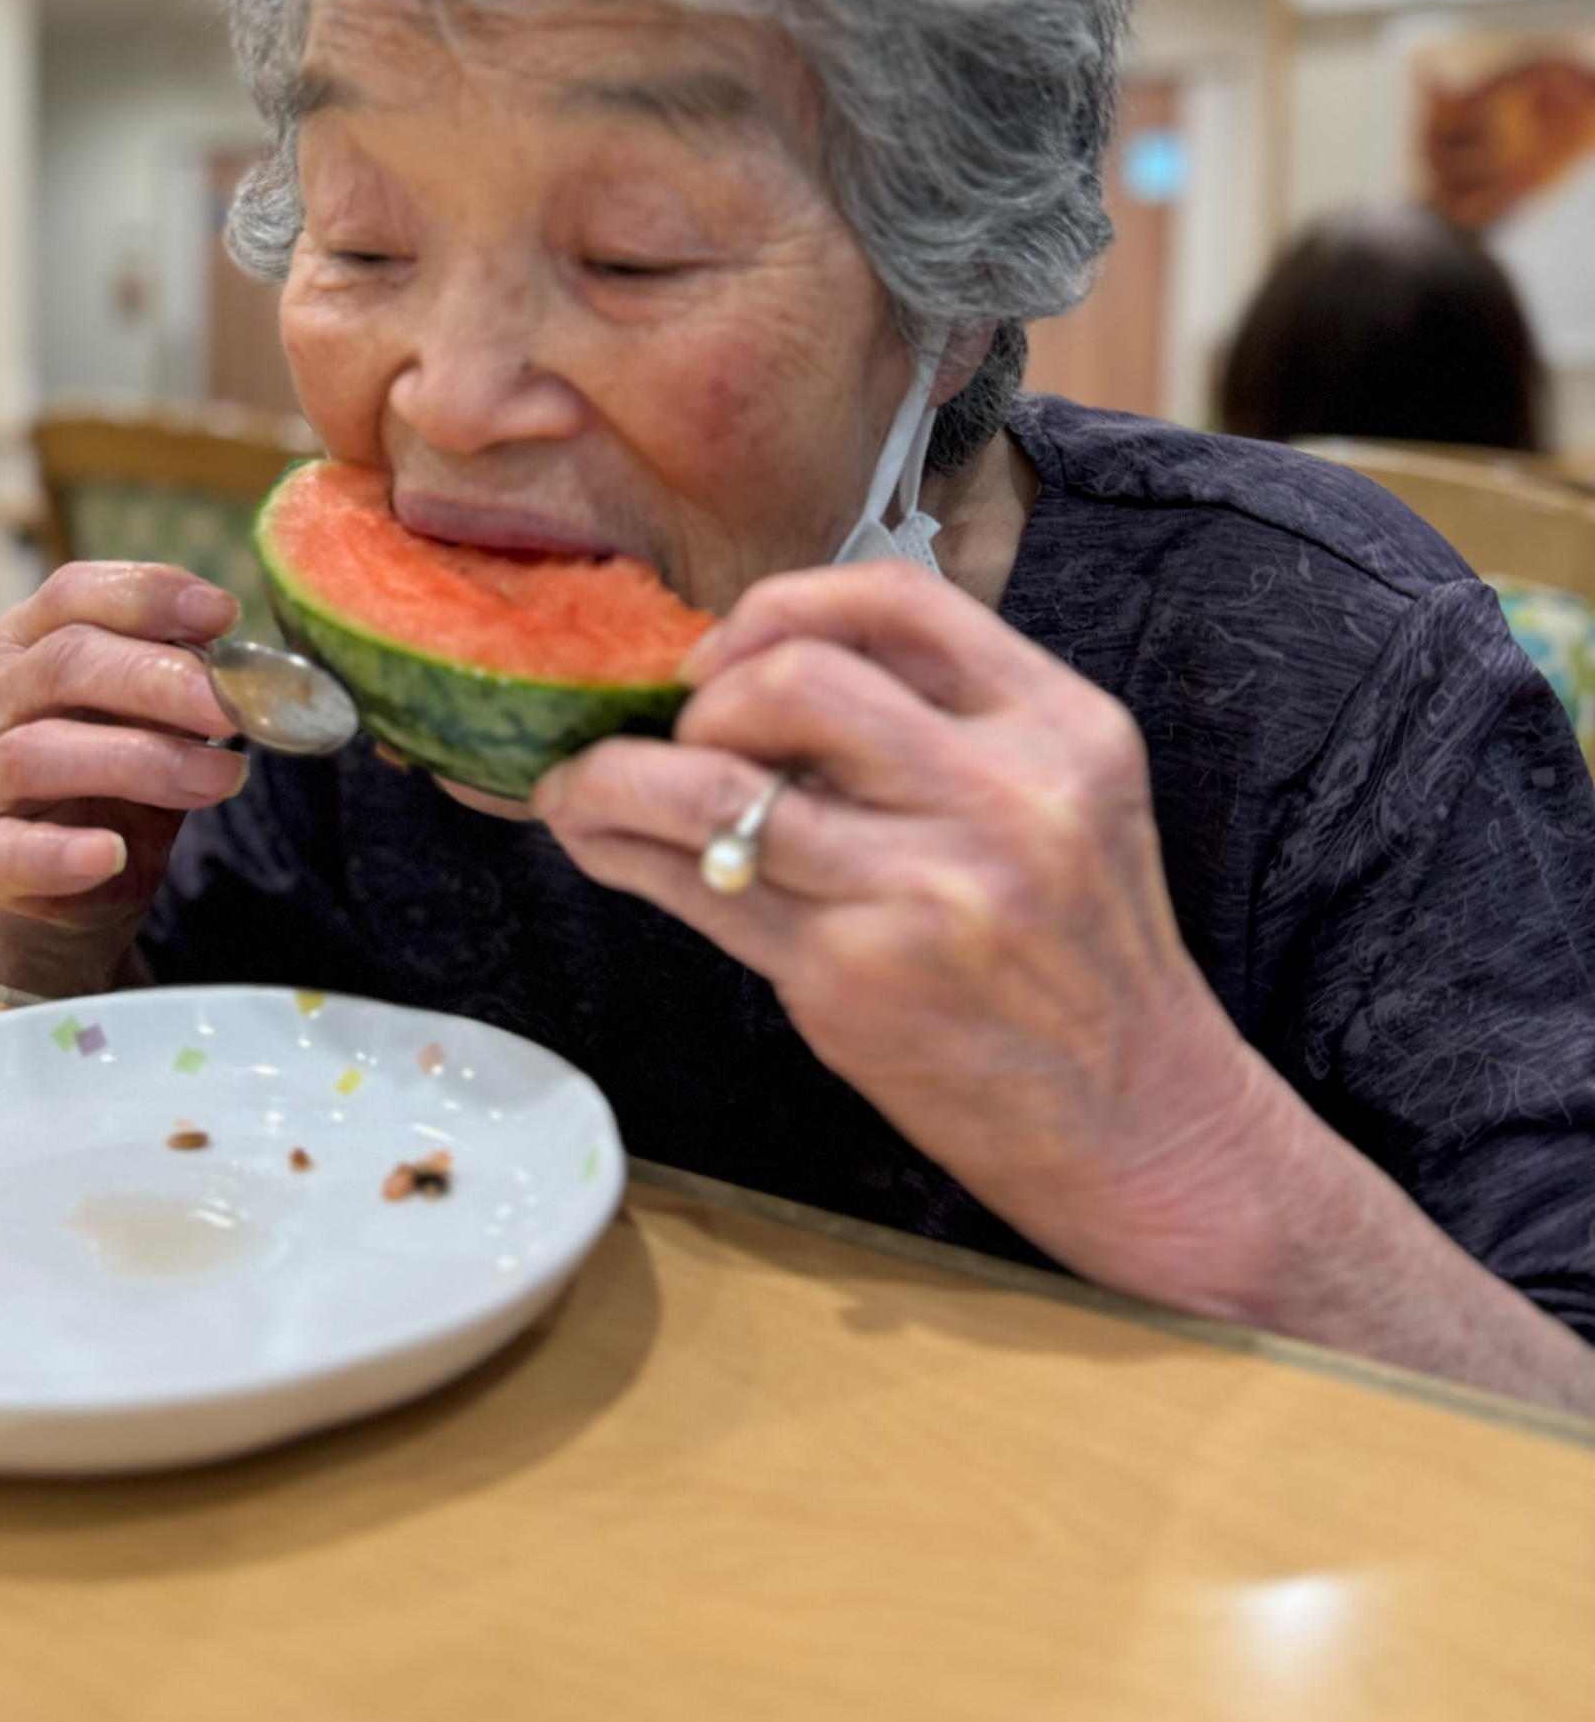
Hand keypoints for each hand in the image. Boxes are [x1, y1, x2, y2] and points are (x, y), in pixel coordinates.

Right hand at [0, 563, 248, 997]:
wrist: (88, 880)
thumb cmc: (122, 773)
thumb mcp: (156, 714)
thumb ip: (183, 679)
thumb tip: (242, 663)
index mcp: (29, 642)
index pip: (74, 594)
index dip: (148, 596)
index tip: (224, 613)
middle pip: (64, 664)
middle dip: (156, 680)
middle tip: (231, 706)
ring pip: (39, 752)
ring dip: (141, 762)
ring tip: (221, 778)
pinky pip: (13, 851)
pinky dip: (62, 853)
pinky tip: (112, 854)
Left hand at [537, 560, 1594, 1409]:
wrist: (1141, 1121)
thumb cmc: (1082, 955)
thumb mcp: (1063, 798)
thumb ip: (943, 723)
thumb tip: (756, 668)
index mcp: (1060, 726)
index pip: (899, 600)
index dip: (782, 605)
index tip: (728, 648)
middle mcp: (1002, 796)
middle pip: (797, 678)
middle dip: (709, 695)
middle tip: (683, 732)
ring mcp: (924, 891)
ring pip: (719, 788)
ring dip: (619, 775)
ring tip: (580, 782)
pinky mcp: (854, 979)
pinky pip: (702, 890)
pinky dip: (623, 853)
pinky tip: (596, 840)